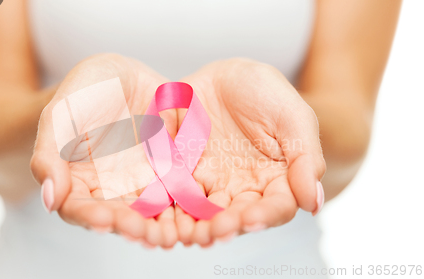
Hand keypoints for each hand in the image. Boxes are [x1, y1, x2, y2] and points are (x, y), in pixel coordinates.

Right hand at [30, 54, 178, 248]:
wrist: (121, 76)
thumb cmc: (83, 92)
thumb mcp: (61, 115)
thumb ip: (49, 154)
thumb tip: (50, 200)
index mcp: (76, 181)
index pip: (78, 208)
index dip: (89, 216)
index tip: (103, 220)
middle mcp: (110, 190)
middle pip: (118, 217)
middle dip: (130, 227)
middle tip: (142, 231)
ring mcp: (141, 183)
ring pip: (151, 213)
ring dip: (160, 226)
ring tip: (171, 233)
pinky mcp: (169, 173)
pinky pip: (178, 194)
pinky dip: (185, 206)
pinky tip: (194, 213)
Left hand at [175, 58, 325, 246]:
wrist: (225, 76)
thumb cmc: (265, 92)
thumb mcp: (293, 116)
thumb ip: (305, 157)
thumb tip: (313, 204)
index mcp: (277, 179)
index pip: (276, 206)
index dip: (265, 216)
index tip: (252, 219)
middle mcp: (245, 188)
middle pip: (239, 216)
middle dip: (228, 226)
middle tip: (216, 230)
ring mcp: (214, 182)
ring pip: (207, 213)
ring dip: (200, 226)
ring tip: (192, 233)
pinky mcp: (185, 174)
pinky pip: (178, 195)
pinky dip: (174, 209)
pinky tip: (168, 218)